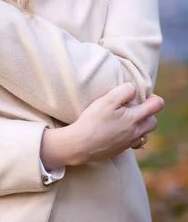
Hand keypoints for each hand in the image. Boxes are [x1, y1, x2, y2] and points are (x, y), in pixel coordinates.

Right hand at [40, 83, 163, 168]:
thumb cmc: (94, 120)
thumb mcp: (108, 99)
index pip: (157, 105)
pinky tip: (118, 130)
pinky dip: (131, 135)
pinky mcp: (120, 149)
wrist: (81, 145)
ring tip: (125, 119)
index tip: (140, 95)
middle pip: (154, 122)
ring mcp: (129, 143)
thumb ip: (124, 91)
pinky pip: (133, 142)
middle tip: (133, 106)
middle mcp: (136, 132)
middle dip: (148, 113)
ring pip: (145, 134)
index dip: (152, 97)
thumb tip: (134, 89)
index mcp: (135, 118)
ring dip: (140, 126)